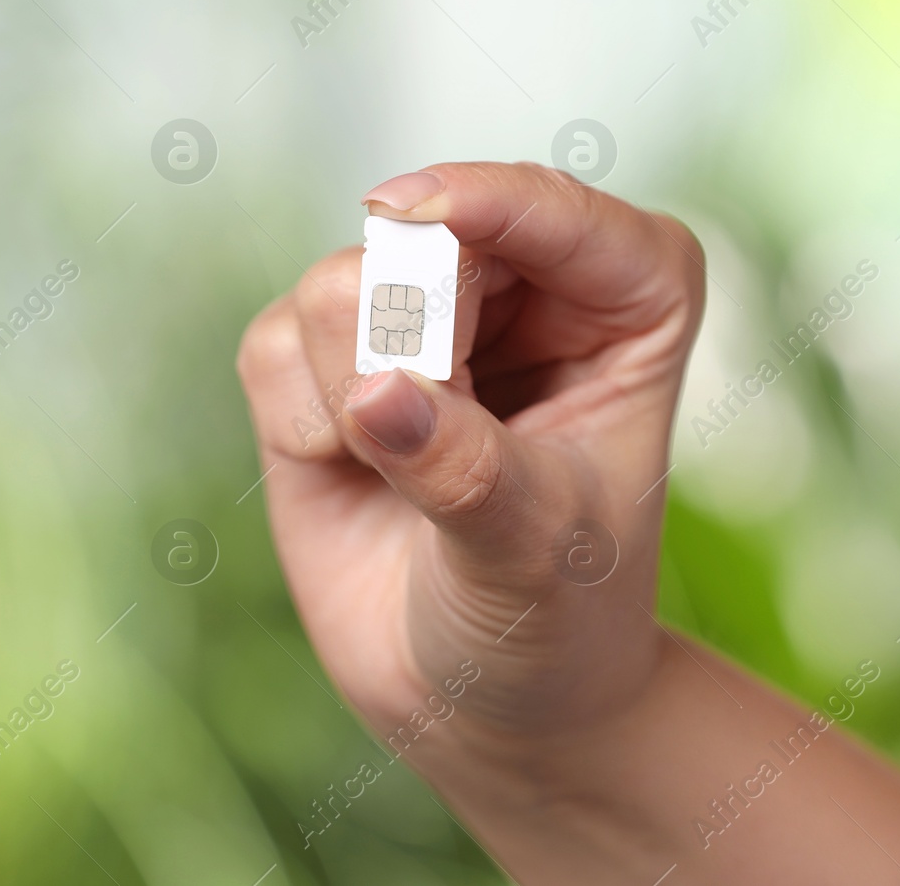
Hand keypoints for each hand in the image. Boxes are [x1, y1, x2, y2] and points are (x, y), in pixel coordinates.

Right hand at [236, 160, 703, 762]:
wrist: (483, 698)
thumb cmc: (555, 616)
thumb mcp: (537, 551)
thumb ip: (464, 468)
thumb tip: (374, 393)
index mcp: (626, 296)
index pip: (556, 210)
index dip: (484, 201)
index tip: (403, 214)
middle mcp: (520, 283)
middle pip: (426, 235)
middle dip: (403, 339)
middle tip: (424, 449)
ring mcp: (419, 313)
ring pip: (337, 284)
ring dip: (347, 395)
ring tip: (407, 478)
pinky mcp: (330, 354)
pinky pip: (274, 340)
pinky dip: (298, 423)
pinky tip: (353, 475)